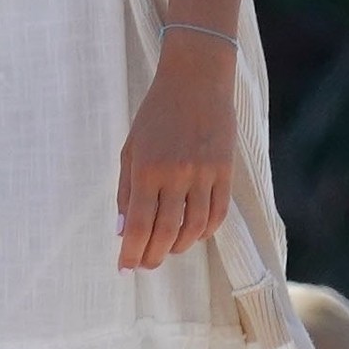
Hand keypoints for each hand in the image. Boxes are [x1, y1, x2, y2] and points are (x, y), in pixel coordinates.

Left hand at [117, 30, 236, 270]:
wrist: (196, 80)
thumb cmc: (156, 114)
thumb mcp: (131, 148)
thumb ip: (126, 190)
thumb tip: (123, 231)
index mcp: (147, 168)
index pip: (139, 224)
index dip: (131, 252)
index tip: (124, 267)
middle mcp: (176, 174)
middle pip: (166, 232)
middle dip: (153, 256)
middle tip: (145, 265)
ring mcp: (204, 174)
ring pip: (194, 228)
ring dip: (179, 246)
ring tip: (167, 250)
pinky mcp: (226, 172)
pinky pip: (218, 214)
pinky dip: (204, 231)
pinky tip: (192, 234)